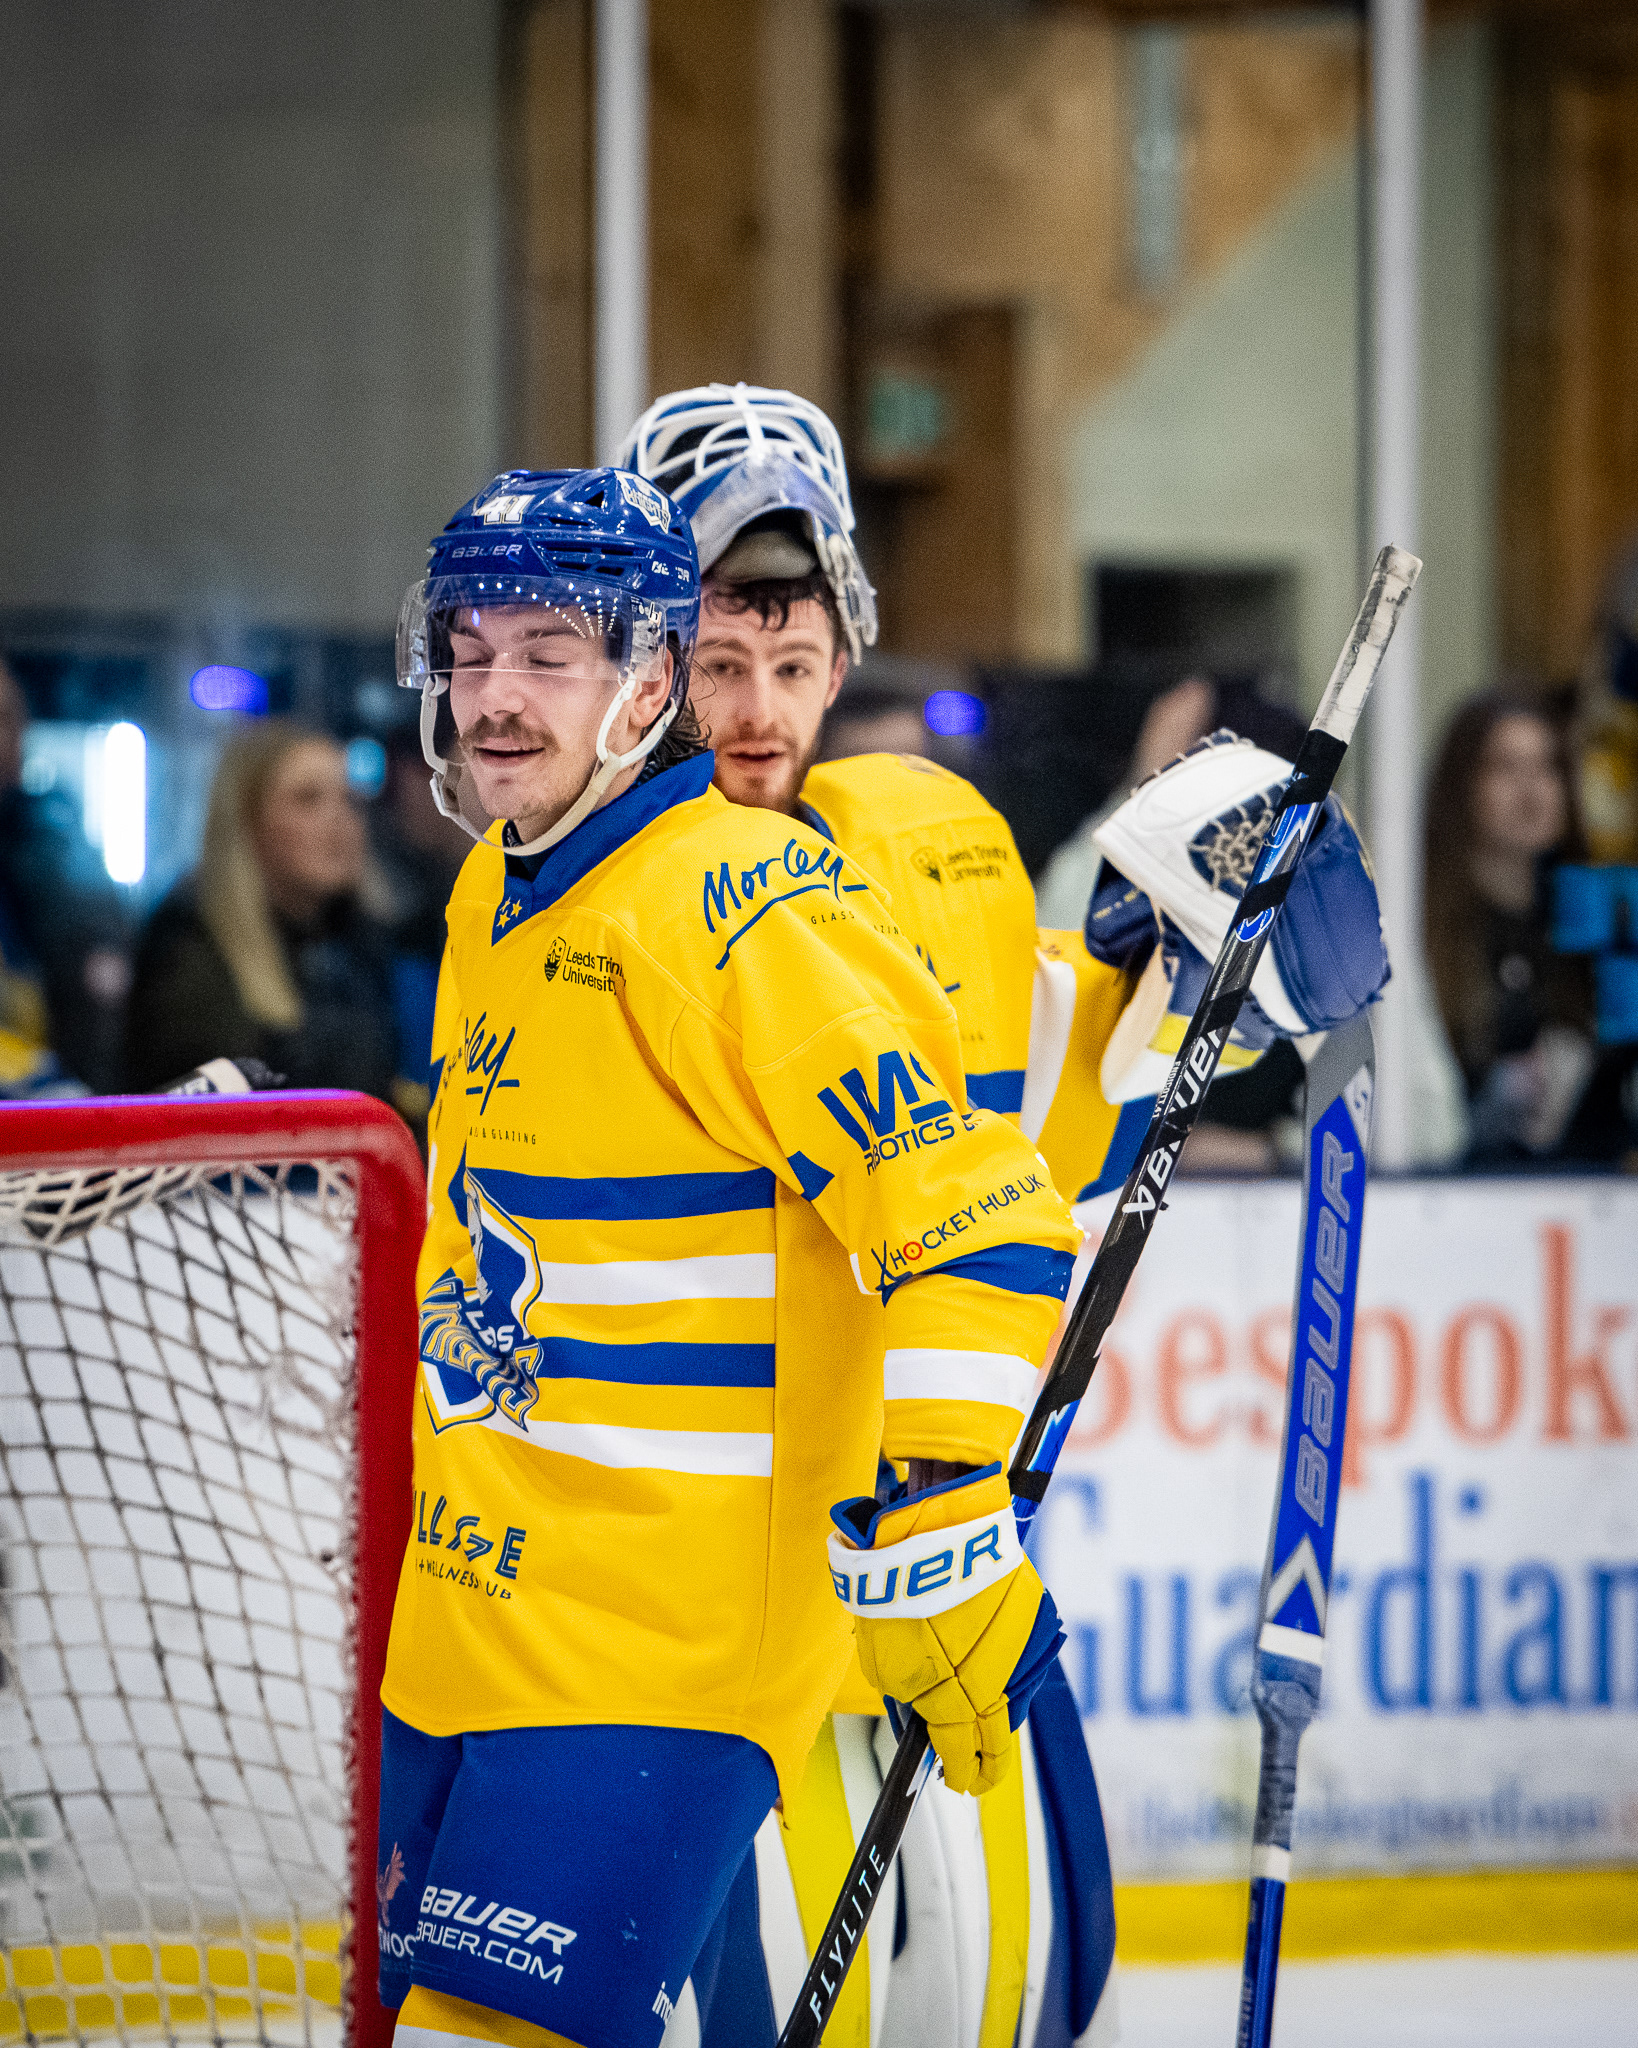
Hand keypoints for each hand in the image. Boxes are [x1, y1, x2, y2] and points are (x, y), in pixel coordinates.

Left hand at [828, 1464, 1062, 1793]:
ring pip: (1016, 1696)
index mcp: (956, 1700)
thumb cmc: (901, 1590)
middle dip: (989, 1761)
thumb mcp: (883, 1659)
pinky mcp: (1035, 1615)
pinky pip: (1023, 1653)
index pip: (964, 1756)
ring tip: (981, 1712)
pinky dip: (1008, 1662)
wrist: (936, 1529)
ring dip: (998, 1707)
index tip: (959, 1782)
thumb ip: (906, 1695)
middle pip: (1000, 1738)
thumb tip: (924, 1706)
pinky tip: (990, 1658)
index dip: (962, 1774)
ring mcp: (1021, 1649)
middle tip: (980, 1772)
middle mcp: (997, 1683)